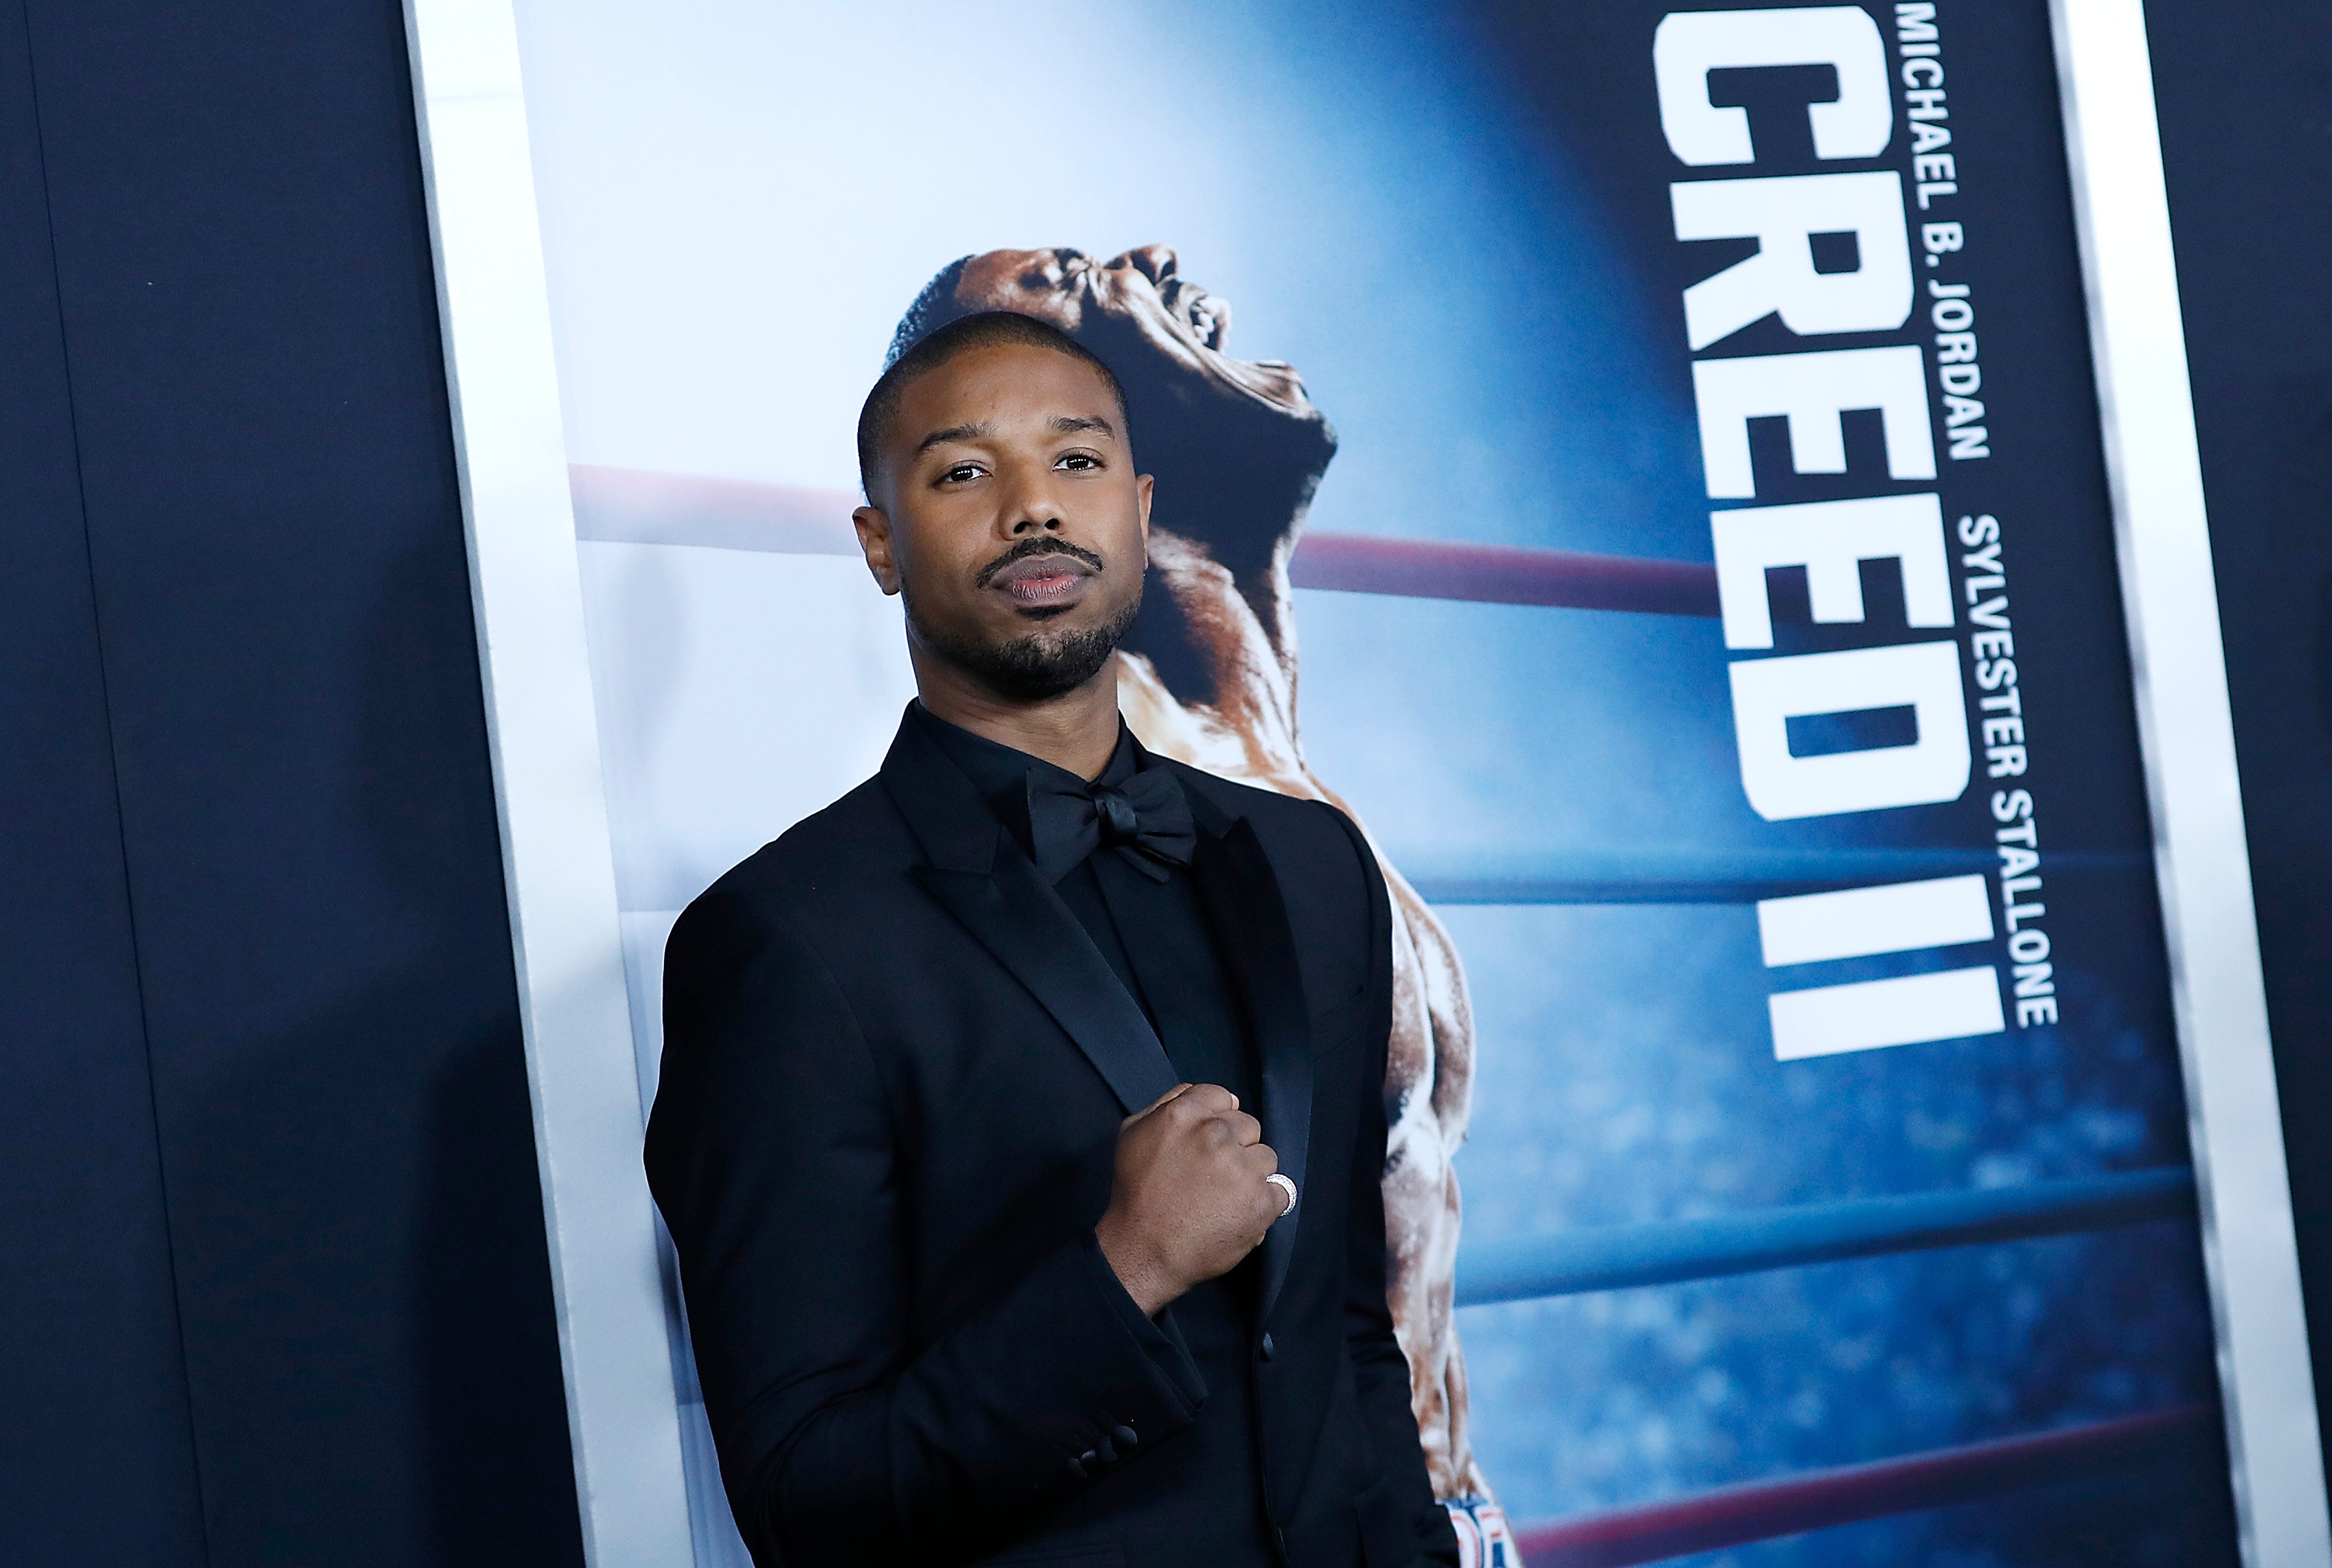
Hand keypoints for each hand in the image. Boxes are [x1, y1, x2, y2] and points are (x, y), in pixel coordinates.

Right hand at [1095, 1082, 1285, 1315]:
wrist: (1144, 1251)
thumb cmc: (1136, 1194)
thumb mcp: (1134, 1133)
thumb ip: (1169, 1103)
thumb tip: (1209, 1094)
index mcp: (1183, 1114)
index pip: (1223, 1097)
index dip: (1217, 1122)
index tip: (1208, 1145)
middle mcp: (1215, 1135)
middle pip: (1248, 1126)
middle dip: (1235, 1147)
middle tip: (1212, 1176)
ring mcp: (1241, 1169)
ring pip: (1266, 1157)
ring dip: (1251, 1175)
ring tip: (1224, 1198)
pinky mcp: (1260, 1202)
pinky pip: (1281, 1191)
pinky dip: (1265, 1204)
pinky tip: (1240, 1213)